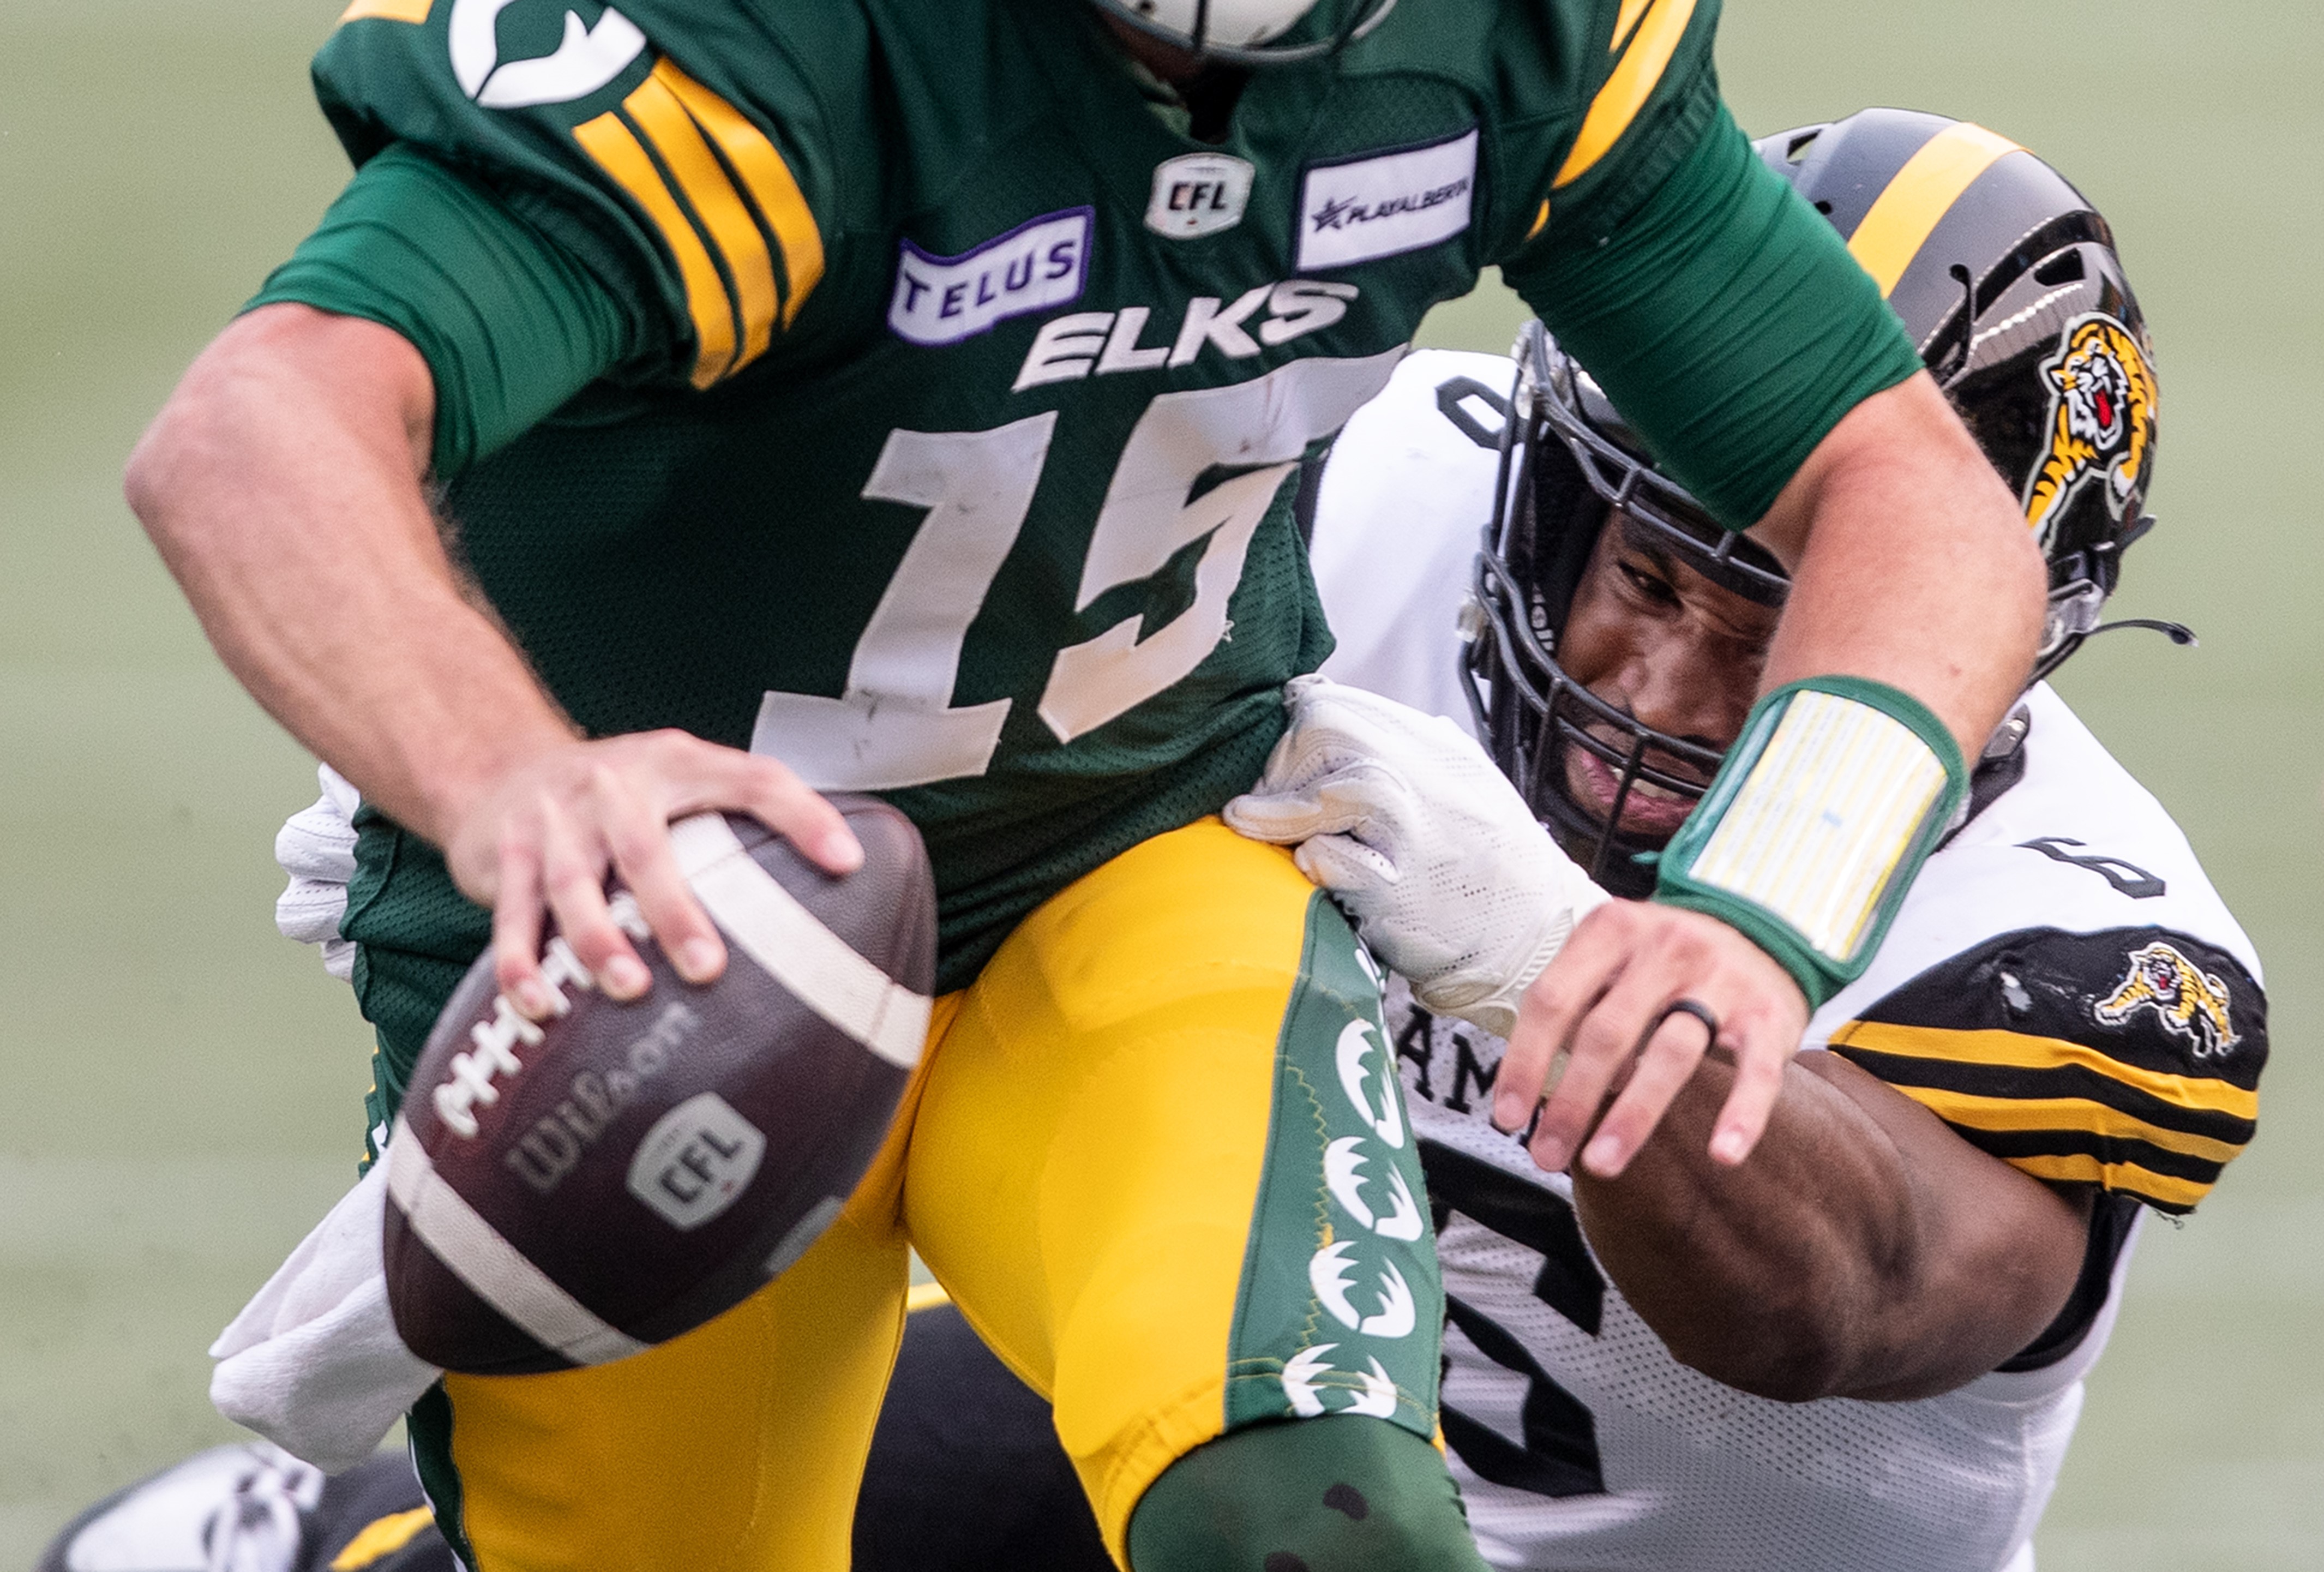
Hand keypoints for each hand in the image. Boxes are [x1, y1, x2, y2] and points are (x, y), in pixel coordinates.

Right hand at [442, 731, 861, 1013]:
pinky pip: (514, 914)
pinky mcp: (505, 853)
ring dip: (597, 940)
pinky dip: (520, 963)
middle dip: (673, 910)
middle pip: (646, 848)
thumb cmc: (615, 795)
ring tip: (629, 988)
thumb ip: (739, 818)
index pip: (752, 779)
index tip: (845, 862)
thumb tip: (836, 878)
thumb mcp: (678, 782)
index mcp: (675, 763)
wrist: (499, 765)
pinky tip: (541, 1006)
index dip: (802, 815)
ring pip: (573, 884)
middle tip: (708, 968)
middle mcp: (615, 784)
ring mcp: (556, 819)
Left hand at [1224, 676, 1607, 1035]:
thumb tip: (1333, 706)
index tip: (1282, 763)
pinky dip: (1311, 860)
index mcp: (1436, 746)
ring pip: (1330, 787)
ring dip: (1279, 811)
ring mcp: (1418, 833)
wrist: (1534, 938)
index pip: (1338, 701)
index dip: (1294, 728)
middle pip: (1325, 729)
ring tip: (1254, 827)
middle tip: (1267, 802)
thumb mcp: (1460, 785)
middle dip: (1281, 763)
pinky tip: (1307, 867)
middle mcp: (1430, 777)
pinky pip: (1332, 859)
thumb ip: (1407, 749)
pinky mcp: (1401, 891)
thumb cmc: (1486, 869)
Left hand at [1492, 901, 1806, 1177]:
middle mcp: (1665, 948)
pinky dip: (1741, 1114)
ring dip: (1633, 1116)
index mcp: (1611, 930)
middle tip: (1547, 1154)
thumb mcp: (1612, 958)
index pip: (1553, 999)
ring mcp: (1721, 979)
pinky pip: (1757, 1071)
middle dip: (1572, 1101)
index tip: (1508, 1117)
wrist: (1761, 926)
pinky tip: (1722, 1155)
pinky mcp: (1768, 1014)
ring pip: (1671, 1054)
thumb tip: (1533, 1090)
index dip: (1524, 1061)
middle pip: (1607, 1032)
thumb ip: (1574, 1007)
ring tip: (1602, 1163)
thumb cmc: (1663, 960)